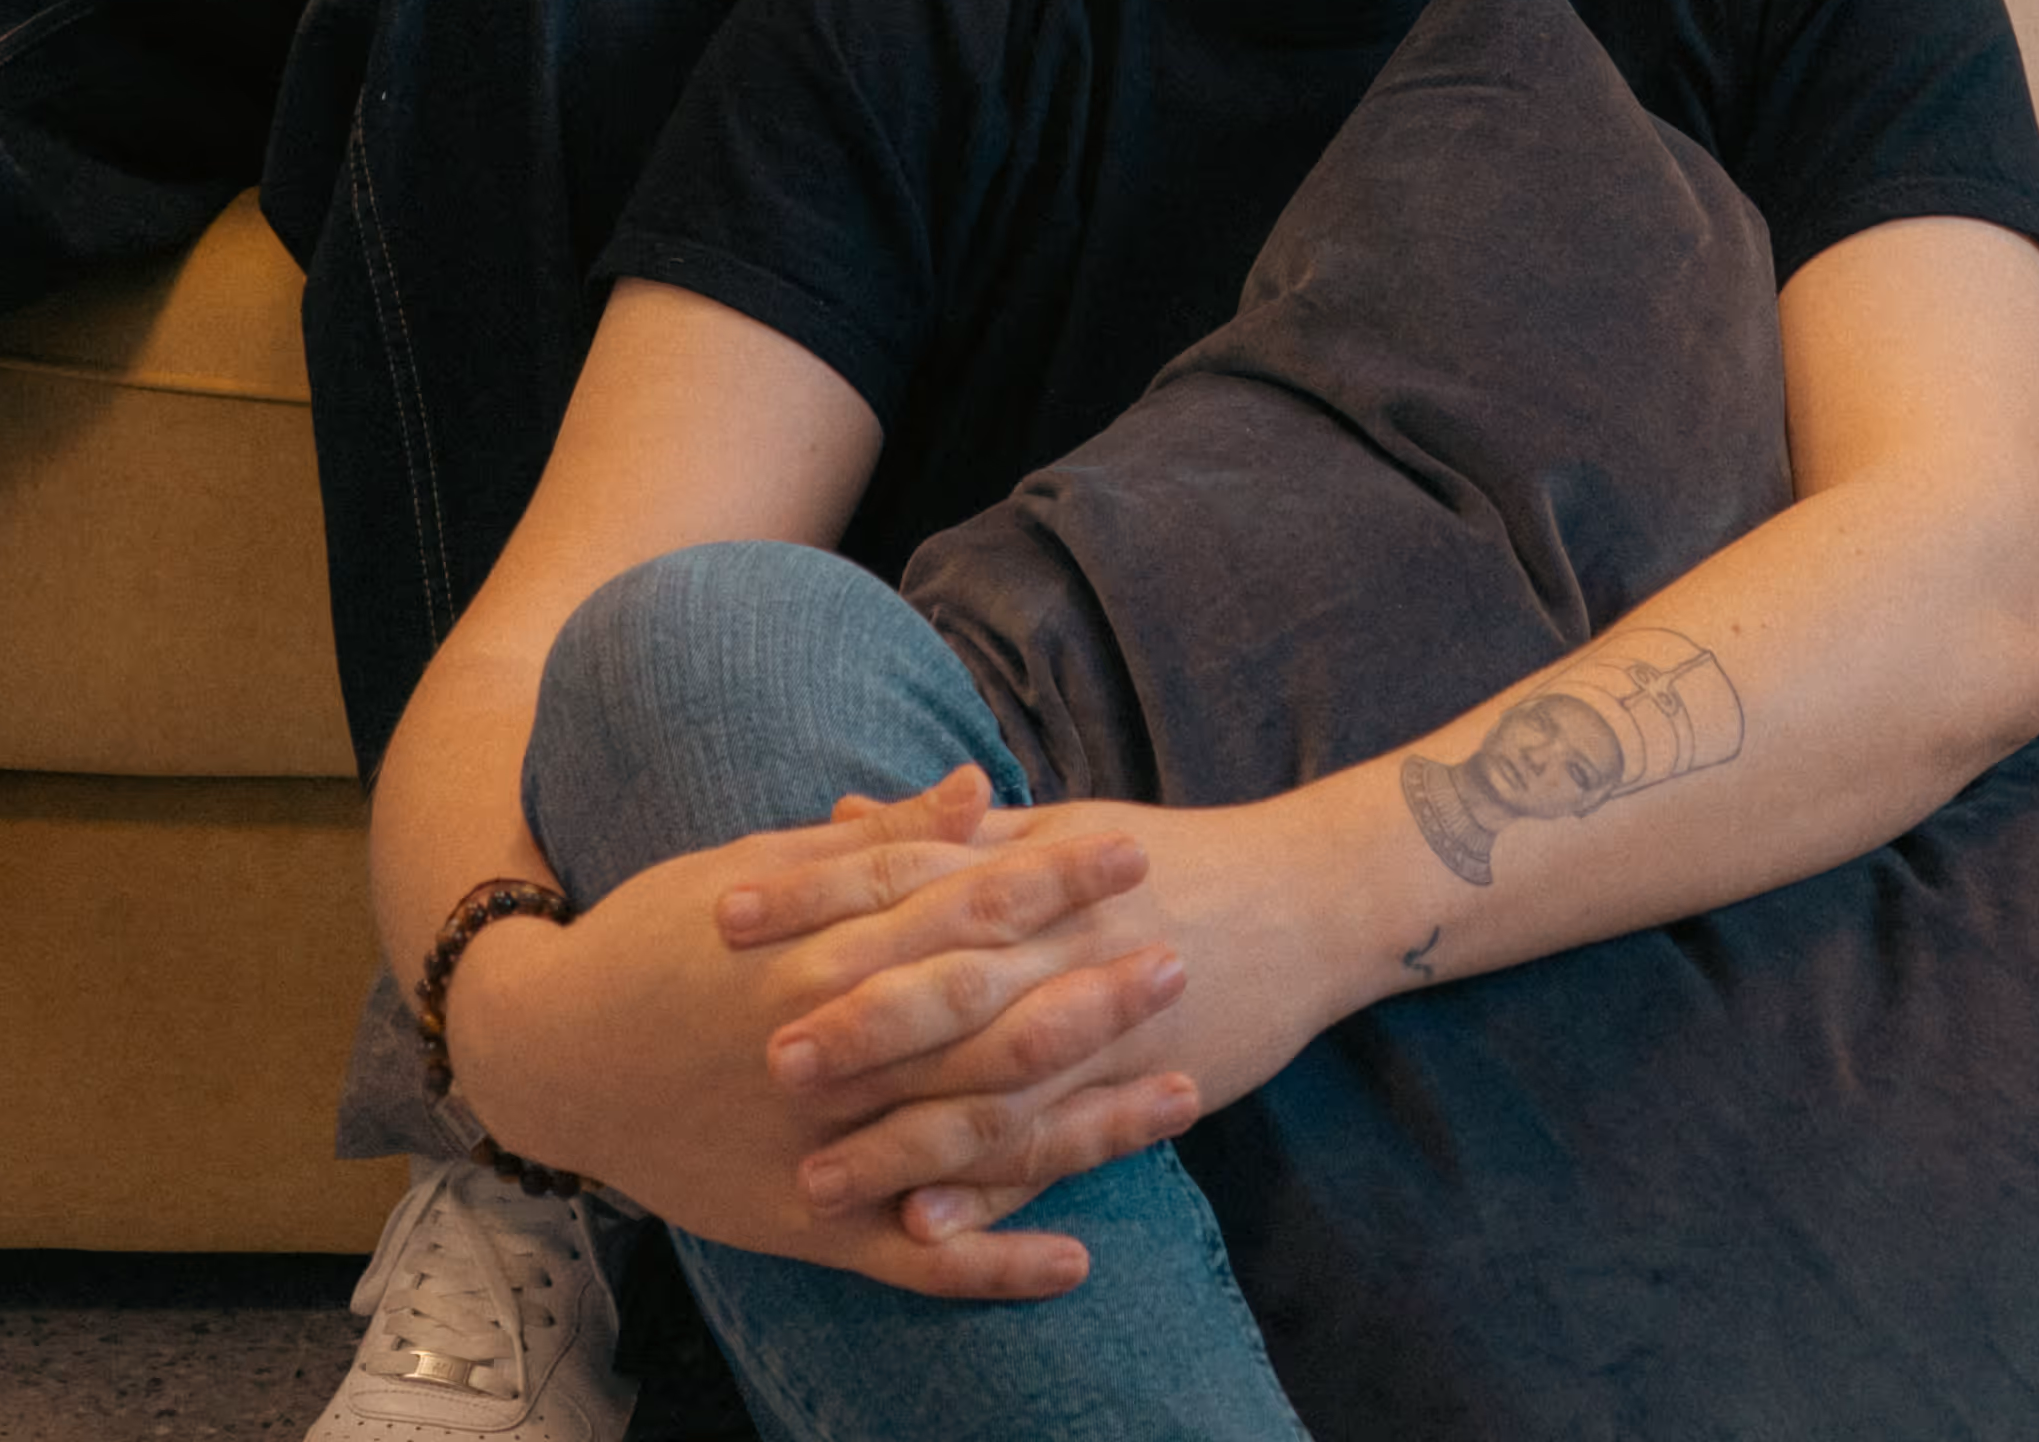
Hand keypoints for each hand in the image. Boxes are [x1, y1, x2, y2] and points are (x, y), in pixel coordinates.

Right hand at [442, 772, 1200, 1294]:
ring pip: (971, 1139)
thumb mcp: (752, 869)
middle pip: (982, 1020)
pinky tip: (1078, 1262)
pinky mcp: (804, 1225)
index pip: (955, 908)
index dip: (1050, 879)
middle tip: (1180, 957)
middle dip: (1088, 988)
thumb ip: (876, 847)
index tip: (1133, 848)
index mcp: (814, 952)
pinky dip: (994, 1261)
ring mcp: (820, 1148)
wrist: (545, 1057)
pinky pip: (913, 1255)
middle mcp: (825, 1052)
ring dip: (1081, 1122)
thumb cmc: (654, 942)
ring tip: (1184, 1095)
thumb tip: (981, 788)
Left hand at [712, 787, 1347, 1227]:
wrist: (1313, 897)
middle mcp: (1058, 946)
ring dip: (900, 1137)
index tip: (725, 913)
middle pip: (940, 985)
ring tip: (813, 1174)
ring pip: (986, 1089)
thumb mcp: (1058, 824)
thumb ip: (946, 832)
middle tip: (762, 1054)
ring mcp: (1103, 1023)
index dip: (812, 895)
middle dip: (852, 1023)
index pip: (902, 879)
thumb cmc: (1171, 856)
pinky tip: (925, 1222)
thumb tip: (838, 815)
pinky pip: (1056, 1149)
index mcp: (1027, 870)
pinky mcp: (1142, 1087)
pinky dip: (991, 1191)